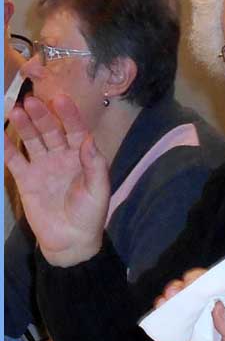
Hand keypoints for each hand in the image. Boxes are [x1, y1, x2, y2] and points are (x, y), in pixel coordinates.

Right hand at [4, 95, 109, 266]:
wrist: (70, 240)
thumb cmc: (90, 213)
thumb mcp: (99, 189)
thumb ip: (95, 164)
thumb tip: (88, 139)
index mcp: (82, 156)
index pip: (75, 130)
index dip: (69, 115)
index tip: (61, 99)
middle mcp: (62, 156)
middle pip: (51, 131)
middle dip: (42, 116)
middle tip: (32, 100)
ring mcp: (43, 166)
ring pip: (32, 140)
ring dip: (24, 126)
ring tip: (15, 110)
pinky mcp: (26, 179)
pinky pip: (14, 160)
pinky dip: (6, 148)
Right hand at [155, 269, 224, 340]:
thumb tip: (218, 304)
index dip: (218, 281)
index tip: (208, 277)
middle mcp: (216, 318)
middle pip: (205, 294)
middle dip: (195, 284)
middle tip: (187, 284)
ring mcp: (198, 328)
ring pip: (186, 305)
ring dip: (177, 294)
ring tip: (171, 292)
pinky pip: (172, 324)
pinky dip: (164, 313)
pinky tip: (161, 305)